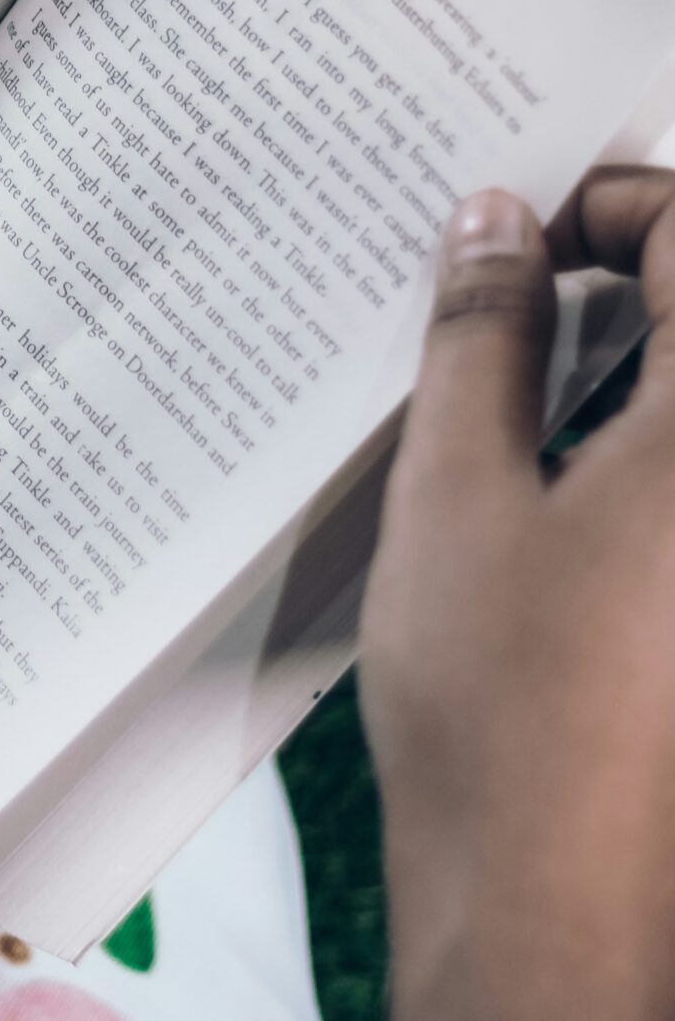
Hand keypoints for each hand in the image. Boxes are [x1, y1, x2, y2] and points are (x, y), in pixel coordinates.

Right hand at [362, 168, 674, 1020]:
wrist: (549, 887)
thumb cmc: (499, 692)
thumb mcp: (457, 487)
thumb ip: (480, 337)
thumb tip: (493, 221)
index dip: (617, 200)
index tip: (518, 229)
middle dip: (621, 270)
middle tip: (504, 282)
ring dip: (628, 355)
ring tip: (507, 373)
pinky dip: (630, 436)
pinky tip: (543, 467)